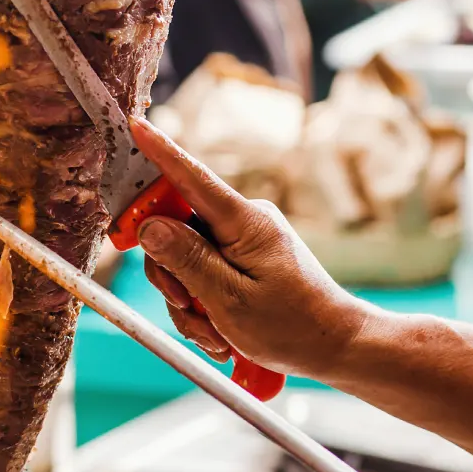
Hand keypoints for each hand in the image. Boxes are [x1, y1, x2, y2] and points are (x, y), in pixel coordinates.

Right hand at [130, 117, 372, 379]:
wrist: (336, 346)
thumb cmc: (293, 326)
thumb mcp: (231, 300)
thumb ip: (187, 260)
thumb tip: (150, 226)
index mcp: (244, 221)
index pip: (193, 177)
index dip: (159, 151)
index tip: (136, 125)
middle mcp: (242, 221)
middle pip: (176, 227)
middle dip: (170, 274)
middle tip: (185, 308)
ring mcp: (242, 240)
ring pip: (183, 257)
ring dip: (187, 301)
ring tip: (213, 335)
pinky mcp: (242, 259)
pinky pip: (201, 273)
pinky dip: (201, 305)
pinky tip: (219, 333)